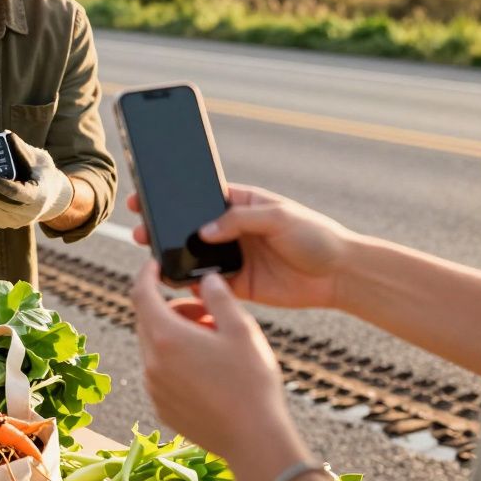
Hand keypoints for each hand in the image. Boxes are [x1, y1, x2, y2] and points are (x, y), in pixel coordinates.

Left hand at [0, 132, 73, 229]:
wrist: (49, 196)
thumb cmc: (42, 173)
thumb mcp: (39, 158)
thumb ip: (22, 149)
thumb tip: (5, 136)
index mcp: (39, 196)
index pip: (18, 195)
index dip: (3, 187)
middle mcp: (26, 214)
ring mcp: (13, 221)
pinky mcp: (1, 222)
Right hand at [129, 184, 354, 309]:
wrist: (339, 274)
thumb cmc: (314, 235)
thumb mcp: (279, 216)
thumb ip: (239, 220)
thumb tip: (203, 231)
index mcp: (241, 204)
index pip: (200, 197)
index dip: (174, 197)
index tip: (147, 196)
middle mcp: (233, 230)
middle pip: (190, 226)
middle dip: (165, 226)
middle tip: (141, 228)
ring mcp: (233, 257)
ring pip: (194, 255)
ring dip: (174, 255)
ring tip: (153, 253)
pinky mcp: (238, 284)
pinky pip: (208, 283)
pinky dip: (191, 283)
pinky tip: (176, 280)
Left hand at [131, 260, 298, 462]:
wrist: (254, 439)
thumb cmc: (251, 383)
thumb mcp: (242, 329)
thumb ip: (219, 296)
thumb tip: (204, 278)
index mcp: (166, 337)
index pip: (141, 293)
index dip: (146, 274)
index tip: (156, 265)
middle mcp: (151, 362)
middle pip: (148, 320)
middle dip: (172, 308)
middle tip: (206, 313)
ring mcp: (154, 387)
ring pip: (154, 347)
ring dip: (175, 335)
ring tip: (213, 342)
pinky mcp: (162, 406)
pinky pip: (160, 372)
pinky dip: (175, 360)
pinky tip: (208, 369)